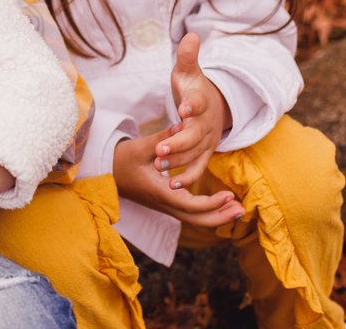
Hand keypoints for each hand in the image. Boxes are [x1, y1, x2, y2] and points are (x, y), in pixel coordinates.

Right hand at [113, 129, 243, 227]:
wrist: (103, 171)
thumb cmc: (120, 159)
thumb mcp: (140, 147)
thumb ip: (163, 138)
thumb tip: (184, 124)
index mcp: (159, 193)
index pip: (190, 206)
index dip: (212, 204)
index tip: (229, 196)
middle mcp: (164, 203)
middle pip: (197, 220)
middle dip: (221, 217)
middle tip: (241, 210)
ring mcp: (165, 205)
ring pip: (194, 219)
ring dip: (216, 215)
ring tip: (236, 208)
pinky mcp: (165, 201)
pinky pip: (189, 213)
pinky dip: (207, 211)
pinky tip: (219, 203)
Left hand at [155, 33, 232, 189]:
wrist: (212, 106)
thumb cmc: (192, 87)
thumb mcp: (187, 70)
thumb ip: (187, 56)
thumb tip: (191, 34)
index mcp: (201, 100)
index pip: (198, 102)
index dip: (192, 105)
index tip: (184, 109)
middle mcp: (206, 122)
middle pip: (194, 134)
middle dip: (179, 142)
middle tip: (161, 149)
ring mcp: (206, 140)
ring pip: (194, 153)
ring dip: (178, 161)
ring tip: (159, 166)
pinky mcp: (204, 154)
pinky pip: (197, 168)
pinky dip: (186, 177)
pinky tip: (171, 185)